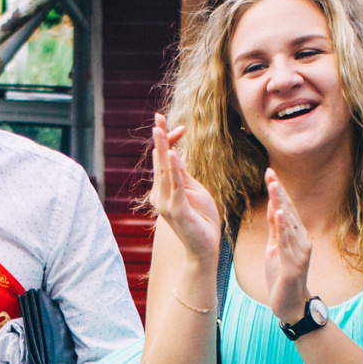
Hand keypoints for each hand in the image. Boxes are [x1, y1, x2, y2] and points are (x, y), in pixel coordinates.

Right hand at [148, 114, 219, 266]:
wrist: (205, 247)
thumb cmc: (201, 218)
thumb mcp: (193, 189)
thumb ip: (182, 173)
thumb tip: (174, 151)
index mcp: (164, 188)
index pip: (164, 159)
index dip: (169, 141)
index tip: (179, 126)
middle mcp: (160, 194)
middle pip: (160, 160)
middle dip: (160, 138)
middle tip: (158, 117)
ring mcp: (166, 202)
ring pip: (165, 170)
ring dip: (163, 149)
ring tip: (160, 130)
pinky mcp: (177, 210)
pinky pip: (175, 186)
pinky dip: (174, 170)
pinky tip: (173, 154)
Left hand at [262, 170, 313, 324]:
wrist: (290, 305)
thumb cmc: (282, 276)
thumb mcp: (275, 248)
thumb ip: (276, 228)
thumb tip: (273, 205)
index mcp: (296, 236)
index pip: (286, 208)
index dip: (278, 191)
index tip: (269, 172)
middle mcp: (301, 240)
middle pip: (288, 212)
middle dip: (279, 192)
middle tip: (270, 172)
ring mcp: (299, 253)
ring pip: (288, 224)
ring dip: (281, 204)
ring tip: (274, 186)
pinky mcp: (294, 266)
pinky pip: (287, 244)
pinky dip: (283, 228)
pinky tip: (279, 214)